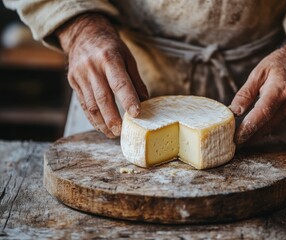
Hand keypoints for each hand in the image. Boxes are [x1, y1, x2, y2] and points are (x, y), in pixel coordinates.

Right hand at [57, 13, 147, 137]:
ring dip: (102, 122)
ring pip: (90, 104)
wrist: (84, 34)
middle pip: (102, 97)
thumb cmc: (111, 47)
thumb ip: (135, 80)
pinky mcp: (73, 81)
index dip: (128, 99)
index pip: (119, 82)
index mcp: (109, 58)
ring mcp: (80, 74)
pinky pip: (83, 104)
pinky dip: (92, 118)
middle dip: (112, 117)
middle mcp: (92, 66)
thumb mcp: (127, 57)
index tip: (136, 114)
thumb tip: (145, 101)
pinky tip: (101, 126)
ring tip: (112, 133)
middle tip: (121, 132)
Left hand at [230, 33, 285, 144]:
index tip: (235, 138)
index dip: (248, 128)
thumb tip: (234, 111)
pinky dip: (261, 130)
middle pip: (265, 127)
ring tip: (236, 140)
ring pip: (269, 130)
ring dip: (253, 137)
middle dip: (247, 138)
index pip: (262, 114)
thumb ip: (246, 93)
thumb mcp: (259, 72)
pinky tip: (249, 133)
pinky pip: (274, 126)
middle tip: (230, 144)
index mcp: (280, 90)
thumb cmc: (280, 63)